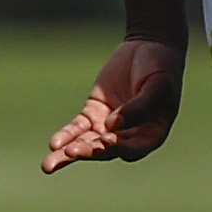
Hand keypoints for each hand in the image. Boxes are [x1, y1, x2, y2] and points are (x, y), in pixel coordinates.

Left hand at [43, 38, 186, 170]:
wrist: (149, 46)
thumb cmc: (161, 68)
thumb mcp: (158, 85)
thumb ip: (140, 107)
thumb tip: (112, 126)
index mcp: (151, 133)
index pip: (133, 147)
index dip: (120, 147)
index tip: (107, 139)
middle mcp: (129, 135)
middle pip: (106, 150)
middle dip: (88, 153)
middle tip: (71, 152)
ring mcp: (109, 126)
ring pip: (88, 144)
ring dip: (70, 153)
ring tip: (49, 165)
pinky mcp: (93, 114)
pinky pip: (77, 129)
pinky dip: (66, 136)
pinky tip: (54, 144)